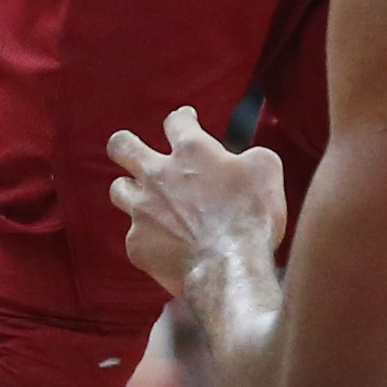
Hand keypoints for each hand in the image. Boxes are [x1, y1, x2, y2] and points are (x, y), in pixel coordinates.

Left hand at [107, 105, 286, 304]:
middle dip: (124, 144)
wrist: (229, 268)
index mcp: (191, 151)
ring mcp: (142, 210)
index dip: (182, 119)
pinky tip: (165, 247)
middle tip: (130, 148)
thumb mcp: (266, 169)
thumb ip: (247, 156)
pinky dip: (149, 238)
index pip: (177, 121)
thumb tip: (240, 161)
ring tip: (143, 200)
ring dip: (130, 191)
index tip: (187, 121)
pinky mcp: (137, 244)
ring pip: (119, 189)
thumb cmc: (251, 217)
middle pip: (122, 147)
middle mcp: (158, 175)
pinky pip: (135, 235)